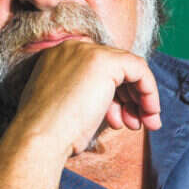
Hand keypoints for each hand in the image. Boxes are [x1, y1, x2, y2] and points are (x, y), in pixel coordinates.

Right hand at [10, 40, 160, 155]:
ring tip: (144, 125)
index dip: (116, 96)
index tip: (123, 120)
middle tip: (140, 124)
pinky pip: (140, 70)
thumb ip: (91, 97)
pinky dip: (149, 91)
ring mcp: (87, 52)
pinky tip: (150, 112)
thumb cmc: (52, 134)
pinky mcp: (104, 61)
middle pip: (116, 69)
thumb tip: (120, 103)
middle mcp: (72, 49)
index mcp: (59, 59)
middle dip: (132, 98)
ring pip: (130, 68)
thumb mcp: (71, 108)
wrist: (39, 138)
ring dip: (142, 99)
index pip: (100, 71)